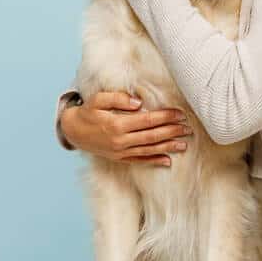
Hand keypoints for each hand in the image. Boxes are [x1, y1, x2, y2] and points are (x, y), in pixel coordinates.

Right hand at [60, 90, 192, 165]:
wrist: (73, 131)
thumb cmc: (88, 112)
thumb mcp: (98, 99)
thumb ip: (118, 99)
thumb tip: (138, 103)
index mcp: (117, 124)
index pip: (148, 120)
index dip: (165, 117)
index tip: (180, 114)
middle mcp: (121, 140)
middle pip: (152, 136)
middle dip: (172, 132)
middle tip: (188, 128)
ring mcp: (121, 152)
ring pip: (149, 149)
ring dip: (168, 147)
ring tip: (184, 145)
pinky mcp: (120, 158)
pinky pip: (140, 160)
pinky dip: (154, 161)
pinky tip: (167, 161)